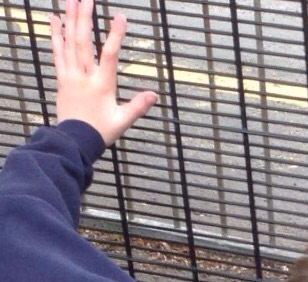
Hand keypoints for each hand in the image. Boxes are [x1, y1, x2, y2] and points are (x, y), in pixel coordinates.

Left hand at [51, 0, 157, 146]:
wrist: (74, 142)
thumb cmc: (100, 132)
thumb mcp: (122, 121)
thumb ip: (137, 106)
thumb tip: (154, 95)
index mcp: (102, 86)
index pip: (110, 56)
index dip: (115, 35)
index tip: (120, 17)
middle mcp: (84, 77)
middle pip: (83, 41)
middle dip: (84, 17)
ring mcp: (70, 75)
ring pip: (69, 43)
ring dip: (70, 19)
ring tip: (71, 0)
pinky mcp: (61, 78)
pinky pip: (57, 52)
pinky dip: (55, 35)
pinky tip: (55, 19)